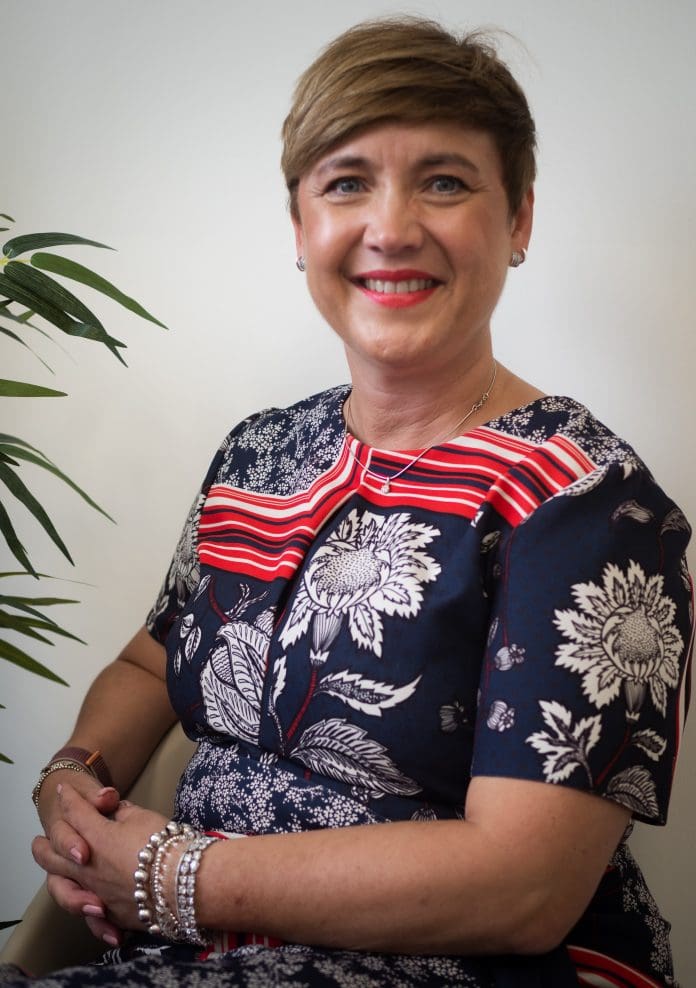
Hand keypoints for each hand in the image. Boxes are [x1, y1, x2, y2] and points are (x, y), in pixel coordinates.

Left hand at [33, 783, 168, 933]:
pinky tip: (83, 903)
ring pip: (61, 887)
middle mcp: (89, 867)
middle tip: (38, 840)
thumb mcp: (143, 816)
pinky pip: (87, 914)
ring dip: (52, 875)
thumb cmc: (164, 844)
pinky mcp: (111, 914)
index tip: (65, 791)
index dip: (70, 799)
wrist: (184, 882)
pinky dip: (81, 907)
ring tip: (52, 872)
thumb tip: (111, 810)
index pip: (77, 814)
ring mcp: (97, 893)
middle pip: (55, 854)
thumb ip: (121, 812)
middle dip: (44, 844)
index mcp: (97, 838)